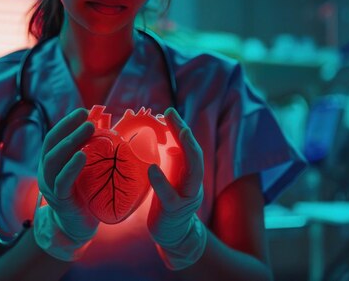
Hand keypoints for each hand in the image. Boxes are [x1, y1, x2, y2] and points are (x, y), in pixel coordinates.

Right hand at [34, 108, 98, 259]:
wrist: (77, 228)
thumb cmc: (83, 195)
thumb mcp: (84, 171)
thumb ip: (89, 154)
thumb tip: (108, 131)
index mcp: (50, 164)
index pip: (53, 138)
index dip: (66, 123)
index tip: (82, 111)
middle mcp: (46, 173)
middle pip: (52, 145)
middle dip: (68, 128)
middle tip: (87, 117)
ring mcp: (50, 187)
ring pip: (54, 161)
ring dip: (71, 142)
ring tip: (88, 129)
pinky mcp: (60, 201)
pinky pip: (62, 181)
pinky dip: (71, 167)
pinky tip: (83, 156)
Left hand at [147, 107, 206, 268]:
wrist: (174, 236)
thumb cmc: (171, 204)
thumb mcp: (173, 180)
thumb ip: (175, 163)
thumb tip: (172, 143)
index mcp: (191, 174)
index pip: (189, 146)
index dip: (181, 128)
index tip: (170, 111)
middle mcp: (194, 183)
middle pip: (195, 153)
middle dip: (185, 132)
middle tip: (173, 114)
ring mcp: (187, 197)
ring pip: (194, 171)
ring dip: (188, 149)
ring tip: (179, 131)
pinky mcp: (174, 210)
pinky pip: (170, 195)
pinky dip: (162, 180)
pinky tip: (152, 168)